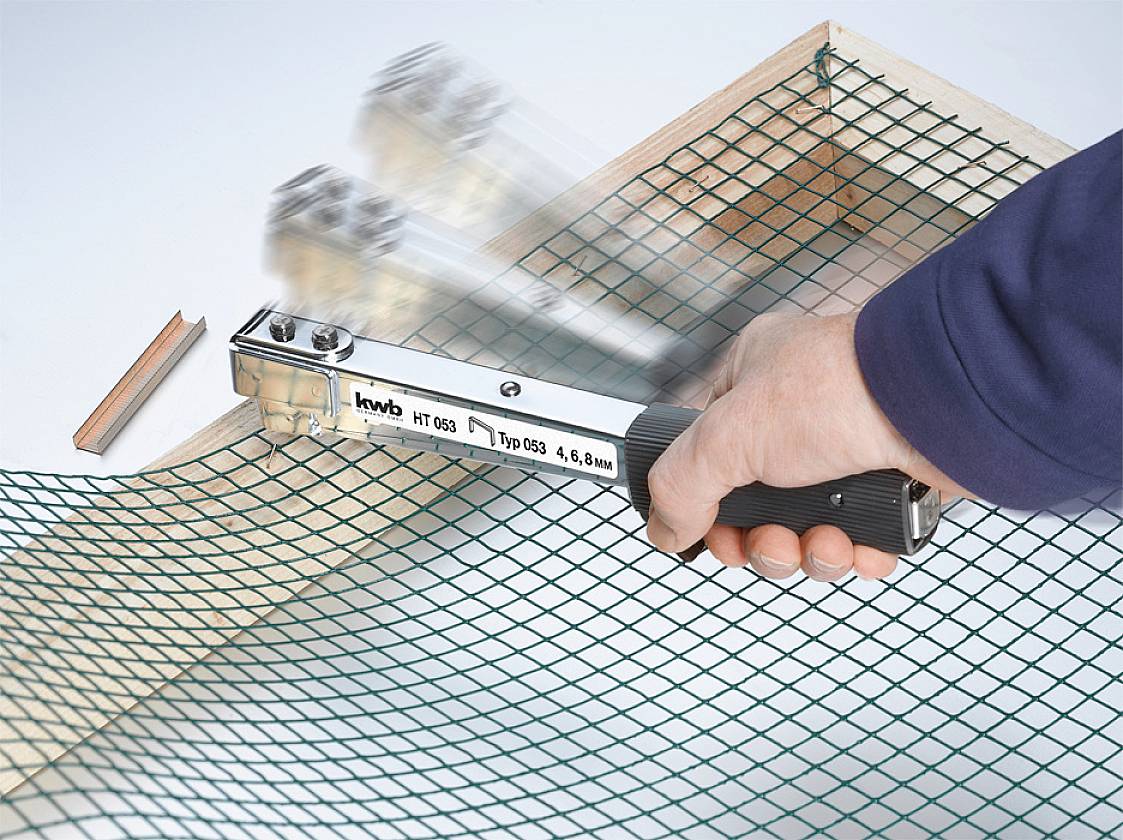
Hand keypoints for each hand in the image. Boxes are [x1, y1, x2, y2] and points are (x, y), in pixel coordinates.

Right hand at [645, 311, 966, 580]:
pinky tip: (859, 547)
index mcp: (753, 380)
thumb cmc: (845, 388)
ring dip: (808, 551)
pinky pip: (856, 536)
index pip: (706, 451)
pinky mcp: (890, 481)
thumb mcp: (728, 435)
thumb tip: (665, 530)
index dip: (704, 502)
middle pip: (754, 503)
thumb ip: (680, 486)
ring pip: (804, 526)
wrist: (947, 404)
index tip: (710, 533)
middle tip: (773, 544)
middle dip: (762, 539)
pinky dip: (854, 552)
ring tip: (825, 543)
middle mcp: (798, 413)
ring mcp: (846, 448)